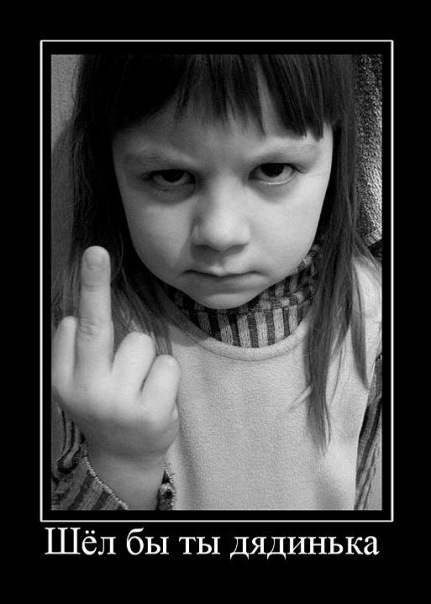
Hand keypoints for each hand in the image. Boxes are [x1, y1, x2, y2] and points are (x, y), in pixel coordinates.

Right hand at [51, 246, 180, 467]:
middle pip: (95, 327)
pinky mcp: (150, 413)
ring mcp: (118, 404)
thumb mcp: (80, 385)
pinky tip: (155, 396)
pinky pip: (166, 364)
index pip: (72, 328)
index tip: (94, 254)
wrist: (124, 458)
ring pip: (141, 342)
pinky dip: (165, 375)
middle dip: (94, 285)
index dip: (88, 291)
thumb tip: (79, 311)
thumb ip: (77, 353)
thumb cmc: (105, 407)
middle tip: (96, 251)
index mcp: (64, 382)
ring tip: (139, 385)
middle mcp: (86, 392)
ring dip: (145, 358)